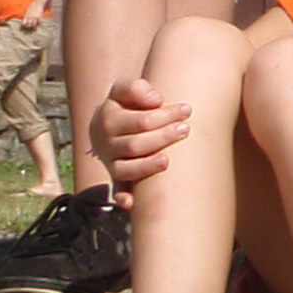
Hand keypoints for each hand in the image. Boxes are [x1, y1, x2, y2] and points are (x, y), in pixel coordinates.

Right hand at [89, 71, 189, 197]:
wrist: (109, 120)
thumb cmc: (127, 102)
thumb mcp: (125, 89)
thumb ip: (135, 87)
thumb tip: (154, 99)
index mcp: (109, 119)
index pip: (140, 120)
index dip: (164, 115)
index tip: (186, 109)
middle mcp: (107, 143)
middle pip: (135, 145)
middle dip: (163, 138)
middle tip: (185, 129)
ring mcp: (111, 161)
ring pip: (126, 170)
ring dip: (147, 167)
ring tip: (168, 161)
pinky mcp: (116, 176)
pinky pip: (117, 189)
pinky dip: (122, 197)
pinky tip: (132, 204)